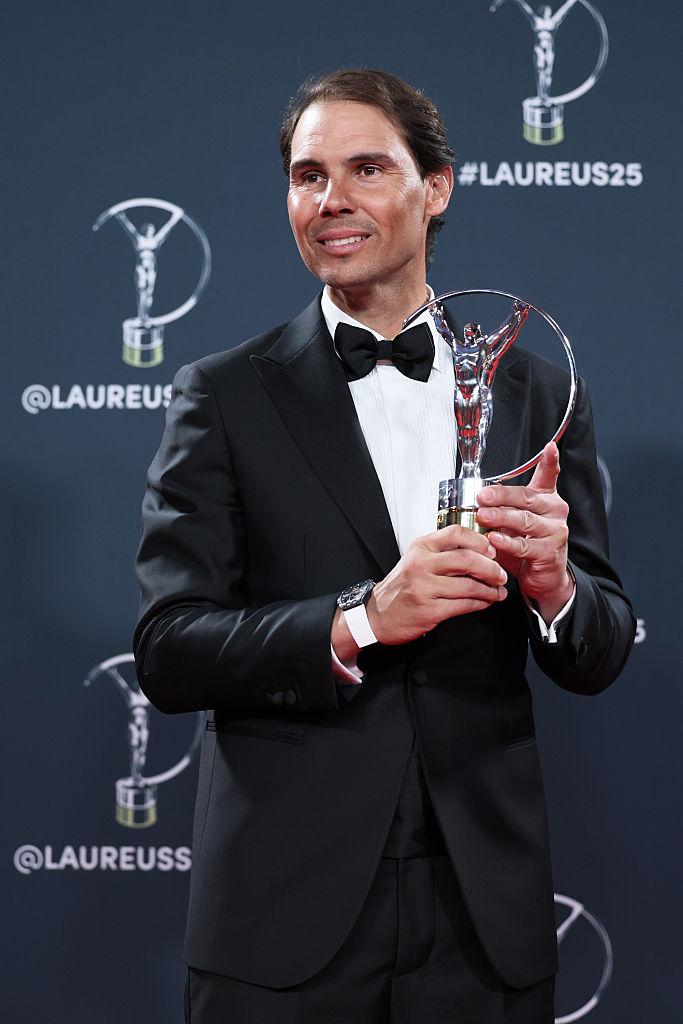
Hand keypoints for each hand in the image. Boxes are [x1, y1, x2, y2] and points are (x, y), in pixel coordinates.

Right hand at [366, 524, 507, 645]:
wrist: (378, 615)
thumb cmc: (401, 587)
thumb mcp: (416, 560)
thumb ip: (442, 552)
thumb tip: (479, 550)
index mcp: (421, 547)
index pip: (456, 533)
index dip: (479, 541)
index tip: (491, 550)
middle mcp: (421, 565)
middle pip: (467, 559)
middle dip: (492, 568)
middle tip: (501, 574)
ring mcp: (425, 588)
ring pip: (470, 585)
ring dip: (490, 590)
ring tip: (498, 591)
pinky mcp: (430, 610)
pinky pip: (464, 605)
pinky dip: (481, 604)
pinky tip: (485, 602)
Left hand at [476, 442, 573, 622]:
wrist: (545, 578)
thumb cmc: (528, 546)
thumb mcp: (517, 521)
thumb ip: (504, 507)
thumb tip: (477, 498)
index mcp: (546, 499)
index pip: (549, 476)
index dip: (550, 461)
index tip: (549, 447)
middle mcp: (554, 512)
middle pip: (527, 498)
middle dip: (502, 496)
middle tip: (482, 496)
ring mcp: (554, 532)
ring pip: (525, 521)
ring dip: (501, 518)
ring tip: (484, 516)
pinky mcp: (549, 552)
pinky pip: (524, 546)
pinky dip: (507, 542)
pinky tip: (494, 539)